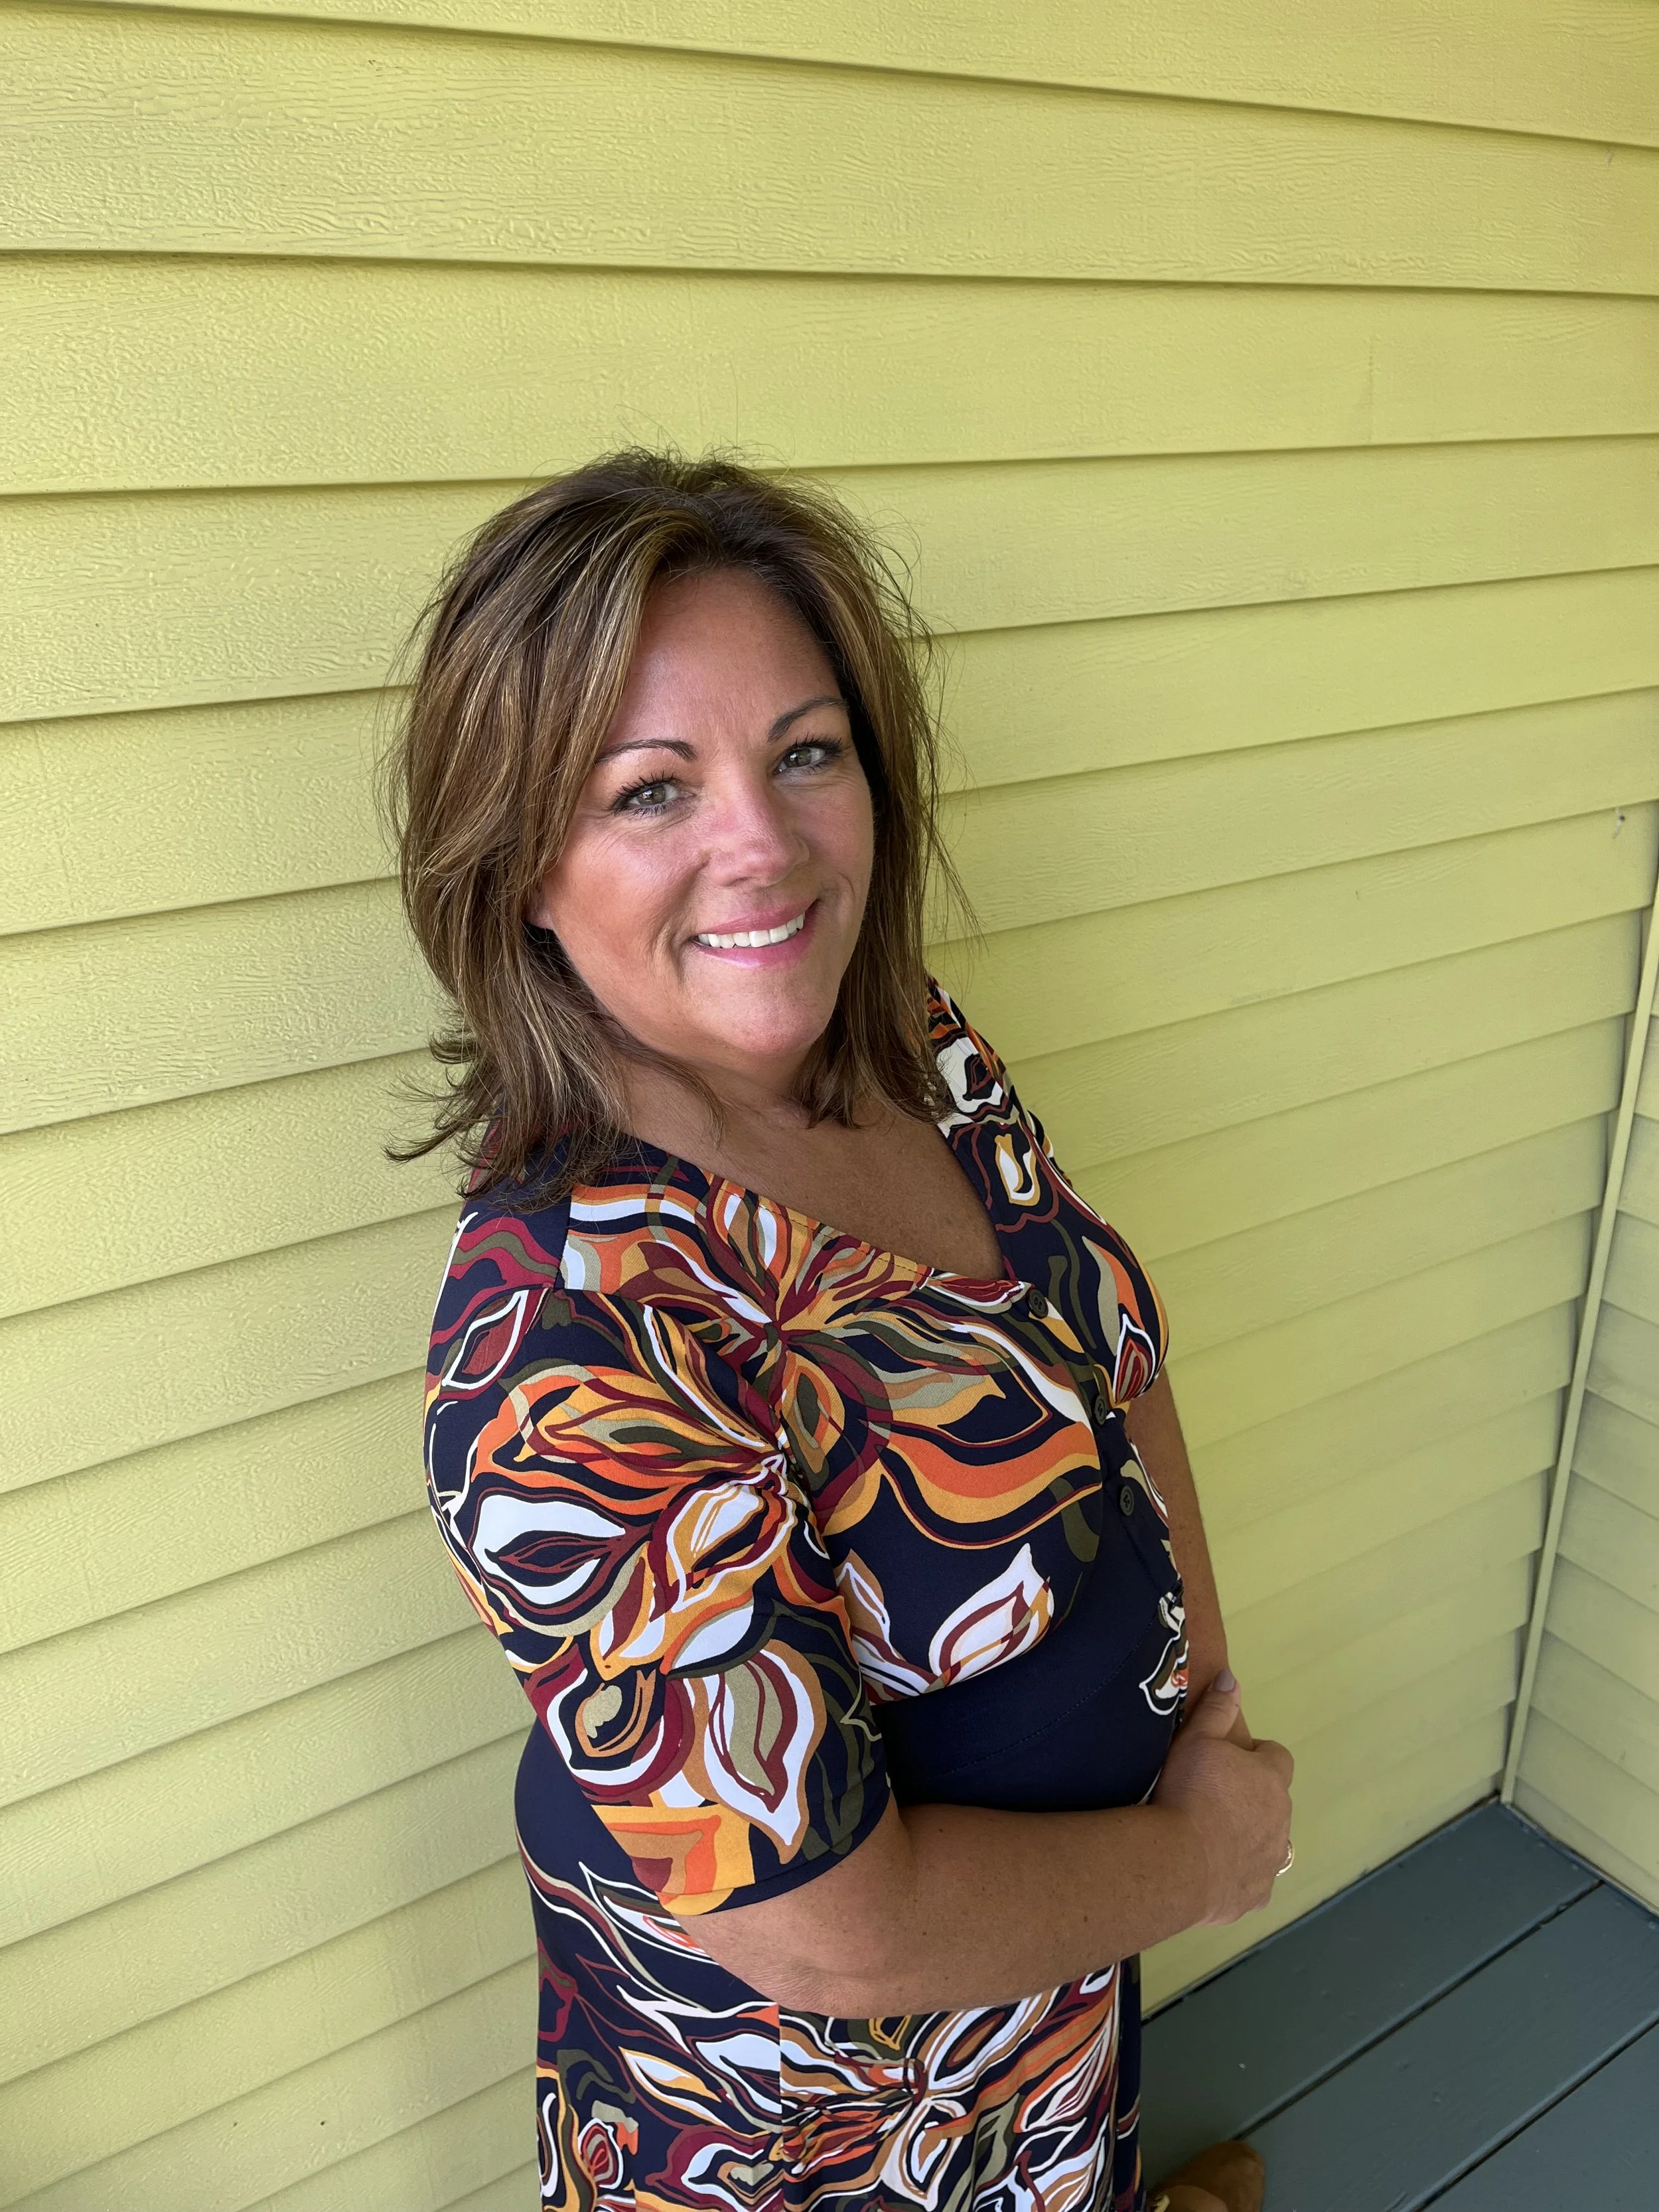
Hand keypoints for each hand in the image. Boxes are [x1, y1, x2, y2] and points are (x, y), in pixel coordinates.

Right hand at [1153, 1669, 1293, 1926]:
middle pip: (1273, 1801)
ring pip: (1268, 1841)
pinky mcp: (1258, 1894)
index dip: (1254, 1757)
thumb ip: (1216, 1708)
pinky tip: (1209, 1870)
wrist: (1180, 1861)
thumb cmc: (1189, 1792)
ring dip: (1248, 1836)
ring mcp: (1272, 1859)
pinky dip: (1238, 1873)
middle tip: (1210, 1797)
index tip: (1225, 1762)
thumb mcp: (1197, 1739)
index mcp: (1271, 1778)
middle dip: (1250, 1797)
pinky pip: (1254, 1879)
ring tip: (1209, 1835)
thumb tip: (1233, 1679)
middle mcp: (1281, 1818)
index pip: (1277, 1757)